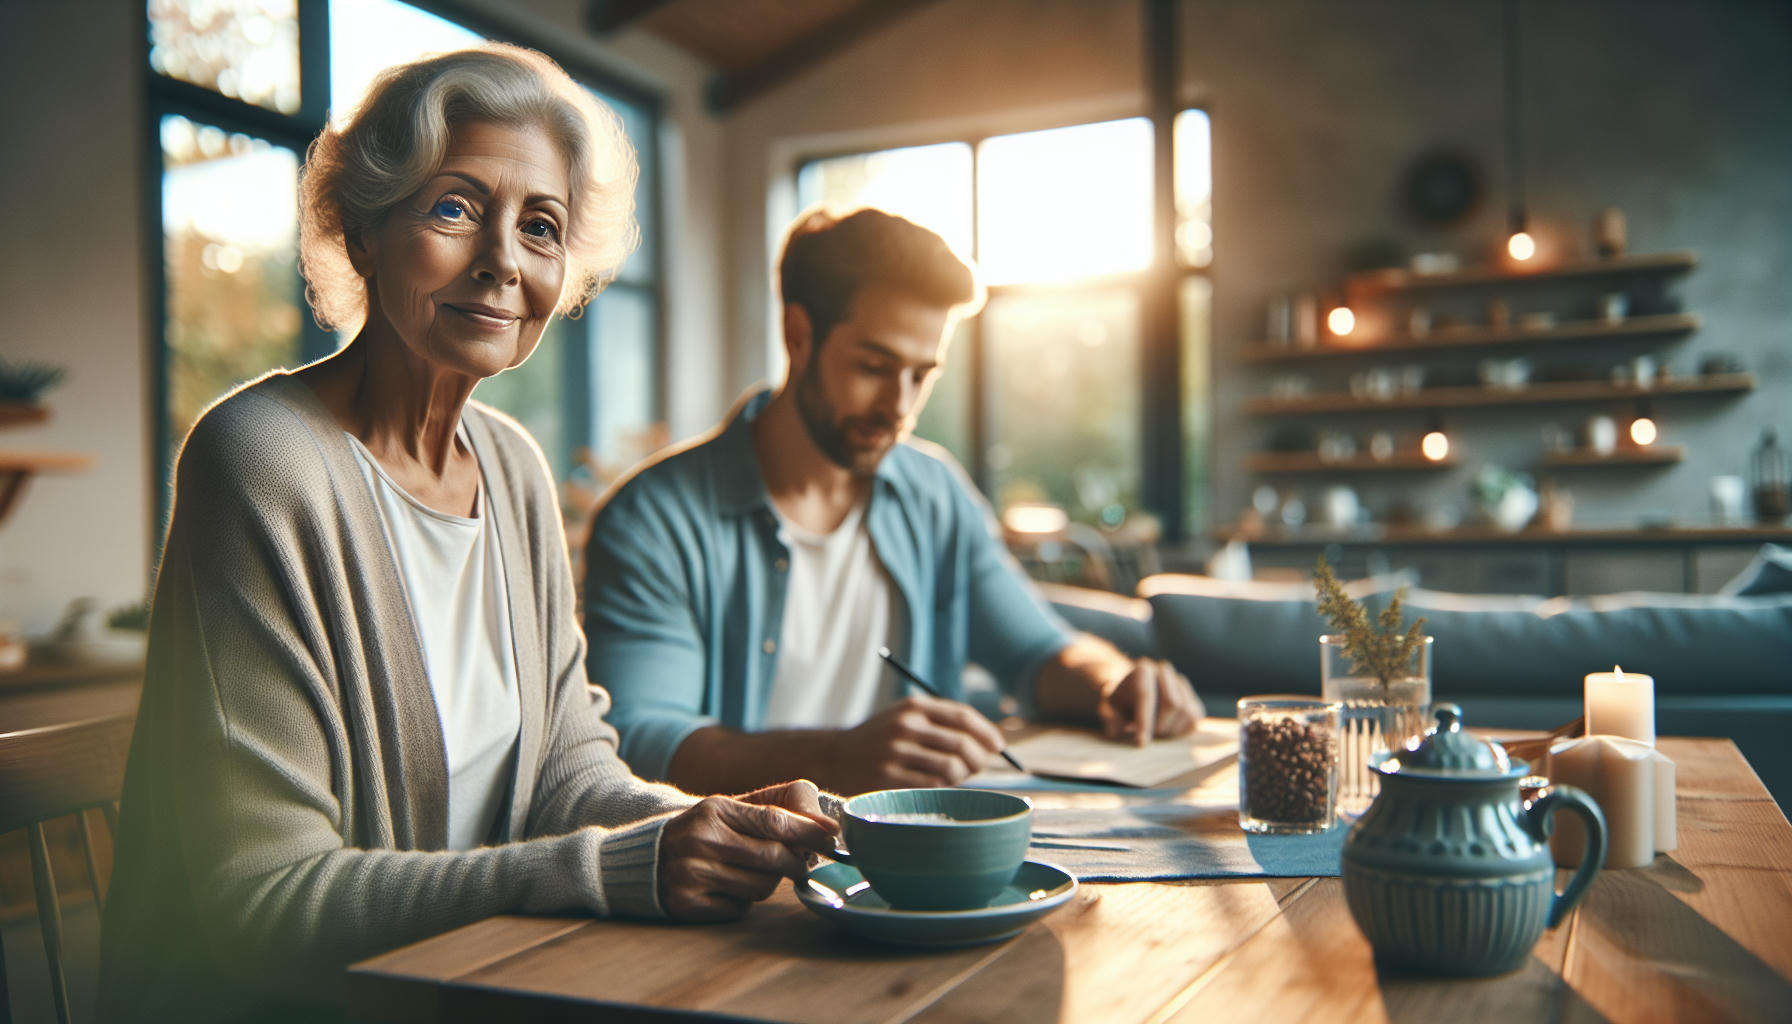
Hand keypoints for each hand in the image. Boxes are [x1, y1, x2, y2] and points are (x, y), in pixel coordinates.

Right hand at [657, 779, 838, 921]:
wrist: (645, 858)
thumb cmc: (703, 831)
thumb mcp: (730, 809)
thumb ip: (776, 809)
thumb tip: (826, 825)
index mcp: (715, 809)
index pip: (774, 821)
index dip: (808, 831)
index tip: (832, 837)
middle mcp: (701, 840)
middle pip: (773, 858)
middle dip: (796, 862)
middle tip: (802, 862)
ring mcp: (691, 874)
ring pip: (760, 887)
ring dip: (768, 883)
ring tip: (754, 872)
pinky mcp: (687, 903)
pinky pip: (739, 909)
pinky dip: (743, 901)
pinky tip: (728, 888)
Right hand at [828, 694, 1007, 792]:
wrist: (833, 757)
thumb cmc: (880, 741)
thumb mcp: (905, 718)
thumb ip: (943, 724)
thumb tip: (991, 743)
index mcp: (913, 707)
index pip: (963, 716)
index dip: (987, 732)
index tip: (998, 746)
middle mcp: (905, 726)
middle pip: (962, 744)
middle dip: (978, 759)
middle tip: (977, 767)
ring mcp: (896, 753)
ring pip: (951, 769)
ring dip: (960, 777)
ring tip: (952, 777)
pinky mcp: (888, 779)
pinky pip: (932, 787)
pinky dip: (941, 790)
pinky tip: (933, 787)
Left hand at [1098, 658, 1202, 745]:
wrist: (1134, 695)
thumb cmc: (1121, 704)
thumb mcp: (1109, 709)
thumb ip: (1111, 718)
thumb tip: (1122, 729)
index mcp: (1142, 670)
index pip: (1145, 694)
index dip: (1144, 721)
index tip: (1140, 743)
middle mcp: (1164, 671)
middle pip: (1172, 702)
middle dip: (1160, 725)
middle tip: (1147, 738)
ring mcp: (1181, 684)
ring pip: (1186, 711)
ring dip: (1171, 730)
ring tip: (1154, 733)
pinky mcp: (1194, 700)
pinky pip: (1194, 719)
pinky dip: (1181, 731)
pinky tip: (1166, 731)